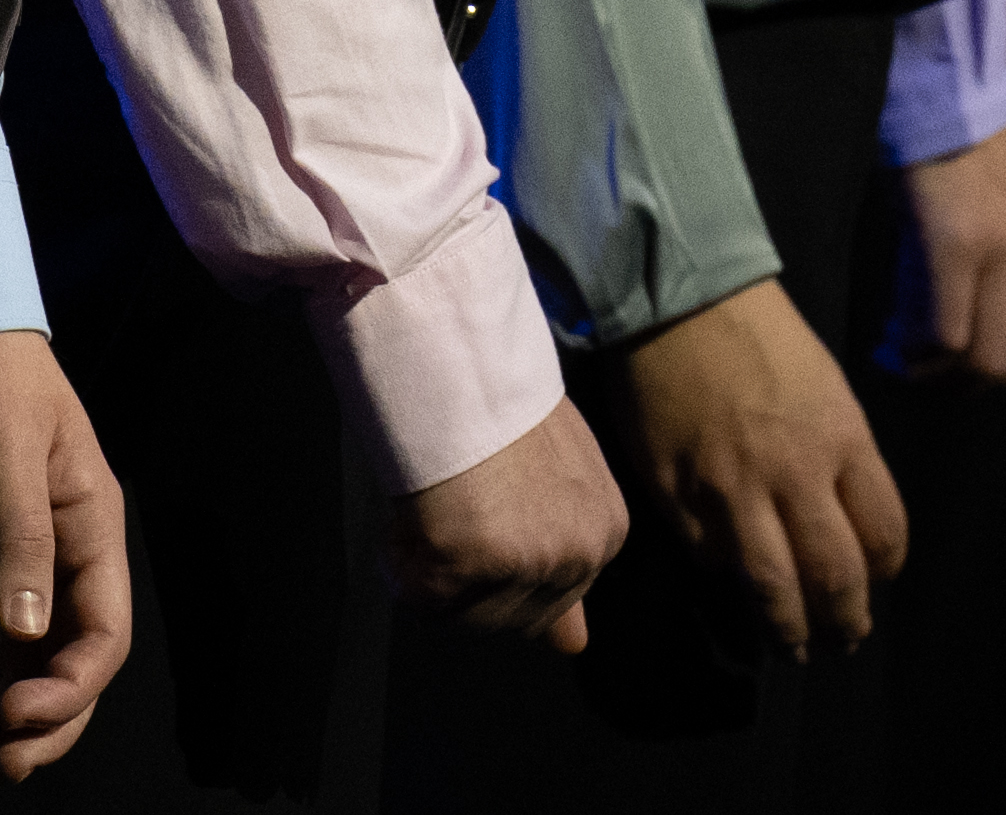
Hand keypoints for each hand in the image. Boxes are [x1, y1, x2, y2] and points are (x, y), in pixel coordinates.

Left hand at [0, 329, 134, 773]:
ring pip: (57, 655)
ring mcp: (45, 557)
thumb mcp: (11, 445)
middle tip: (8, 758)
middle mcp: (77, 551)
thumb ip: (21, 532)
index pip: (106, 632)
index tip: (21, 714)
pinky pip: (22, 632)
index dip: (73, 686)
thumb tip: (25, 629)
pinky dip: (10, 675)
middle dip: (58, 716)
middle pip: (87, 658)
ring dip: (36, 708)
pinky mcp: (9, 556)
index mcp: (96, 524)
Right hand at [383, 397, 629, 651]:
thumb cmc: (496, 402)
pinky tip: (408, 513)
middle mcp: (579, 553)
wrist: (458, 360)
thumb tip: (575, 645)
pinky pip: (417, 596)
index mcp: (606, 530)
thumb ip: (567, 554)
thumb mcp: (557, 476)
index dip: (501, 570)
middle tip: (450, 515)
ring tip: (432, 504)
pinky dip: (398, 562)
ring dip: (431, 571)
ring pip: (461, 616)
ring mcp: (527, 560)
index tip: (481, 520)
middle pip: (508, 620)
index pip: (553, 603)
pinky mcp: (468, 560)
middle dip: (468, 582)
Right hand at [612, 278, 910, 655]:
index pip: (884, 537)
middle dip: (843, 624)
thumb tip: (844, 524)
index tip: (874, 582)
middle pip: (834, 579)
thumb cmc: (762, 336)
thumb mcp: (827, 389)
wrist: (679, 297)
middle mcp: (794, 474)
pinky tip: (734, 584)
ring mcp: (732, 489)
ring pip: (772, 589)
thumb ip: (841, 459)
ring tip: (792, 647)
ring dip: (788, 631)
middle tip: (841, 640)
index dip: (883, 572)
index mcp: (842, 441)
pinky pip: (709, 560)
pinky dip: (725, 579)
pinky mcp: (678, 495)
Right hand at [888, 122, 1005, 387]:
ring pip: (983, 358)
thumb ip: (990, 249)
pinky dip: (919, 348)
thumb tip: (956, 316)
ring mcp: (1001, 250)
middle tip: (920, 368)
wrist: (936, 80)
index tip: (946, 360)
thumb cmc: (948, 132)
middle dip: (963, 381)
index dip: (988, 364)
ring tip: (904, 354)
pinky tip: (894, 336)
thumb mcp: (988, 195)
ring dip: (940, 372)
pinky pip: (947, 332)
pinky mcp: (958, 245)